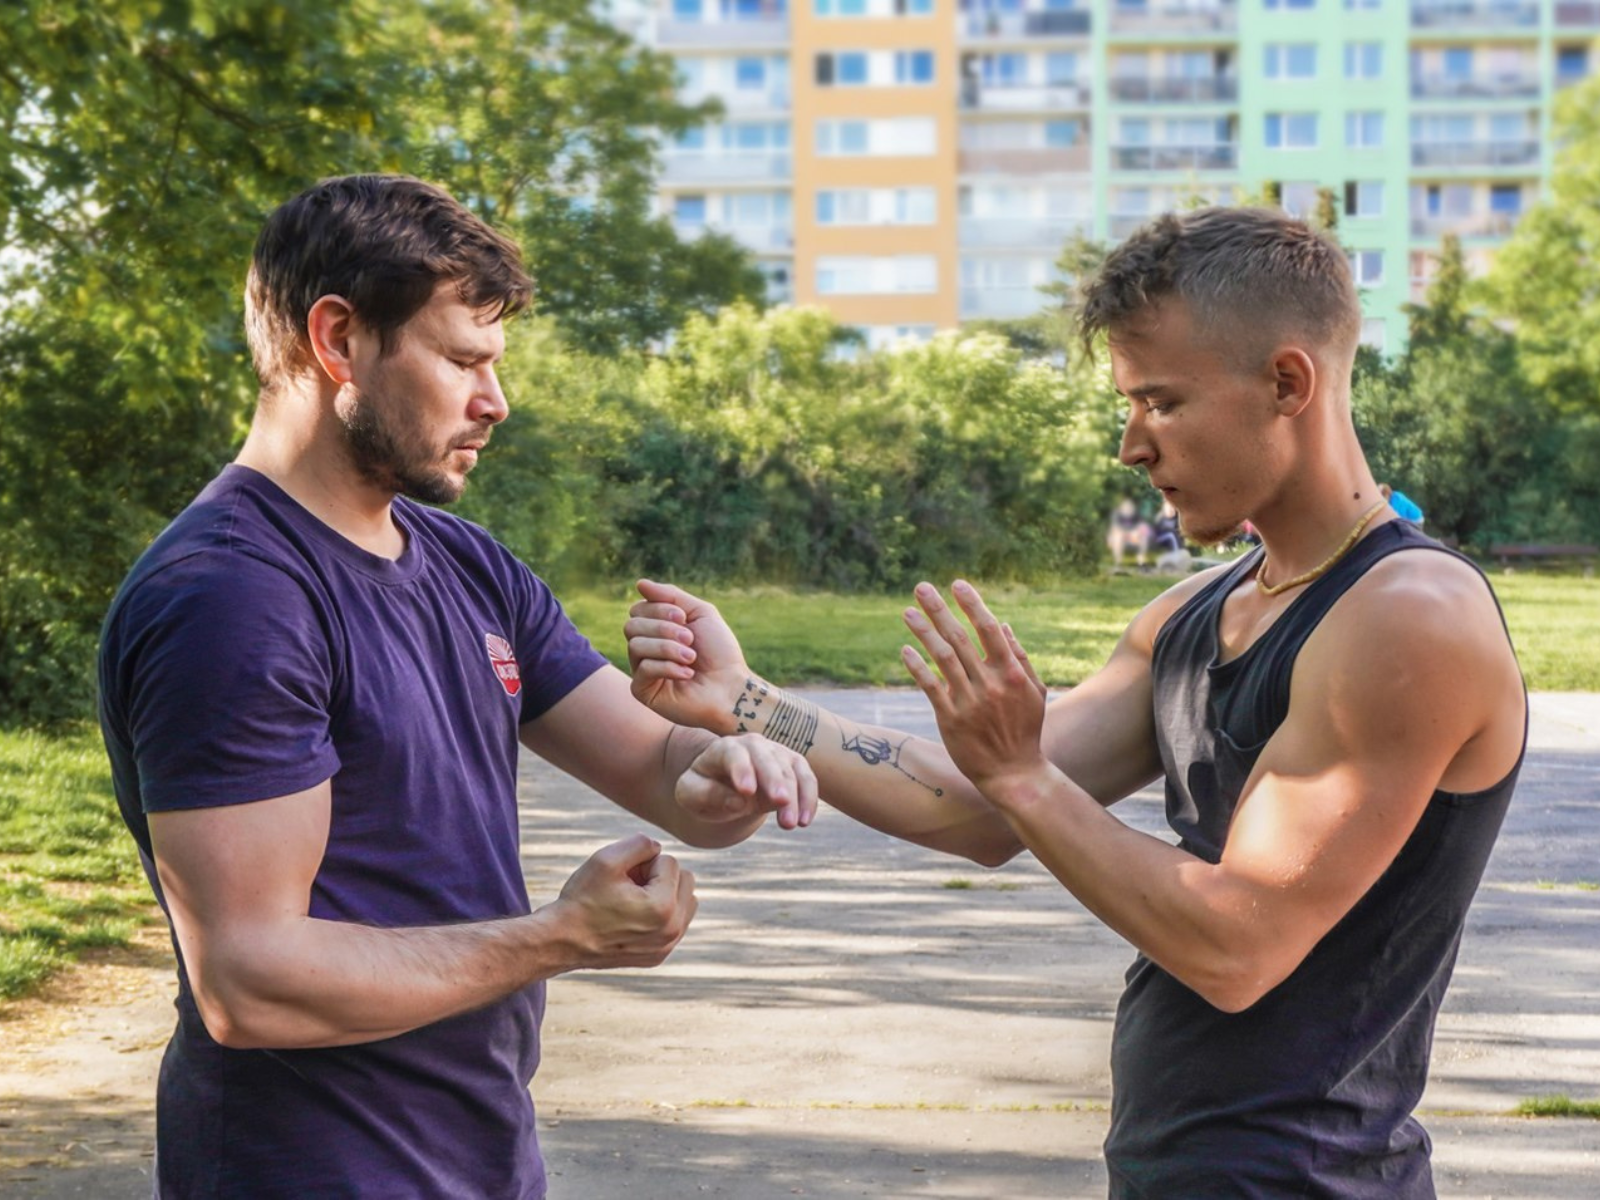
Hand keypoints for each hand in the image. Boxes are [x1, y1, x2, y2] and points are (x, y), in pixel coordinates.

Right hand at [555, 834, 696, 969]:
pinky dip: (661, 913)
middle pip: (685, 880)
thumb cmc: (582, 899)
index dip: (643, 862)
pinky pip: (676, 922)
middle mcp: (672, 930)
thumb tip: (658, 848)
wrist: (562, 940)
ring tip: (633, 900)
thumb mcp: (606, 858)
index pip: (670, 862)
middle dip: (659, 876)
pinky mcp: (659, 955)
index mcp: (663, 907)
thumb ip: (640, 843)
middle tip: (630, 885)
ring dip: (664, 893)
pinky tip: (634, 917)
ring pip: (685, 901)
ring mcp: (666, 946)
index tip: (623, 877)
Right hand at [626, 579, 750, 732]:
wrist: (731, 688)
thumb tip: (639, 584)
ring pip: (635, 646)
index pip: (638, 609)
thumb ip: (671, 596)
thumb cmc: (720, 652)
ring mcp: (642, 670)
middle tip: (690, 639)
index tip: (685, 618)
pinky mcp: (643, 691)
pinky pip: (642, 669)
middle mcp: (646, 648)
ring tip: (691, 657)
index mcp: (657, 629)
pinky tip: (687, 674)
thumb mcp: (700, 613)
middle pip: (632, 626)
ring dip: (668, 648)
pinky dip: (667, 667)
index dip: (658, 609)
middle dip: (664, 629)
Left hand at [678, 733, 818, 831]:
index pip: (732, 754)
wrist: (724, 786)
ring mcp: (775, 753)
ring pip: (790, 770)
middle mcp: (752, 745)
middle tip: (780, 803)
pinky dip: (809, 799)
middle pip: (766, 758)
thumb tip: (737, 801)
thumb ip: (707, 795)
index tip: (746, 791)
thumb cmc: (704, 789)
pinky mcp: (793, 766)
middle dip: (774, 779)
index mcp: (722, 749)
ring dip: (794, 797)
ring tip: (792, 824)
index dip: (741, 770)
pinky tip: (806, 820)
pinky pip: (807, 779)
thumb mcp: (690, 794)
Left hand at [900, 580, 1050, 797]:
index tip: (957, 584)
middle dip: (938, 609)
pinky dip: (917, 666)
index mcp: (1011, 672)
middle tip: (921, 587)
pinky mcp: (950, 719)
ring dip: (922, 631)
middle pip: (958, 637)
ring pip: (941, 657)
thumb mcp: (1033, 692)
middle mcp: (989, 683)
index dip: (971, 604)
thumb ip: (1019, 657)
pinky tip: (906, 649)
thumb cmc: (1025, 730)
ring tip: (907, 612)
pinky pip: (930, 686)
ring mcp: (968, 701)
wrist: (1012, 773)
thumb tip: (1002, 625)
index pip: (988, 628)